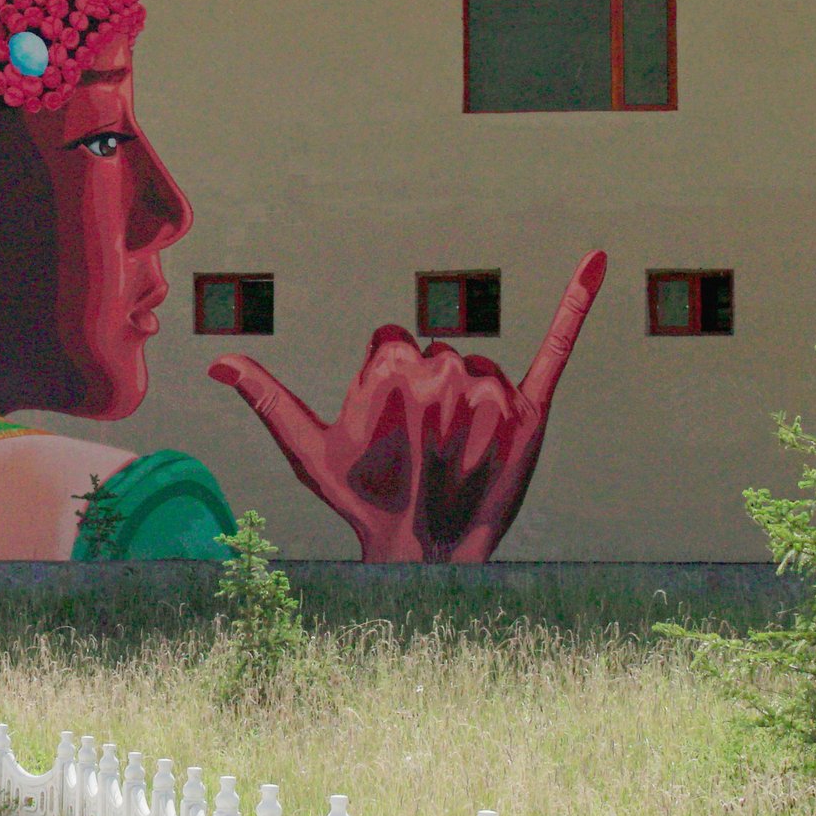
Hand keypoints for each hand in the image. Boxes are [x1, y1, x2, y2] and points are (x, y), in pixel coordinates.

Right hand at [208, 252, 605, 562]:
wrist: (425, 554)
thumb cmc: (361, 499)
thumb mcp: (308, 450)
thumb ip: (267, 398)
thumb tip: (216, 364)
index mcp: (388, 366)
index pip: (397, 341)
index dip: (389, 385)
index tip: (388, 427)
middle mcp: (442, 371)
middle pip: (441, 355)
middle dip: (432, 398)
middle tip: (424, 450)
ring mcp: (489, 392)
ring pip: (483, 373)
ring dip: (472, 408)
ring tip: (457, 456)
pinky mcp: (531, 409)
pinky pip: (555, 346)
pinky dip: (576, 304)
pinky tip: (599, 260)